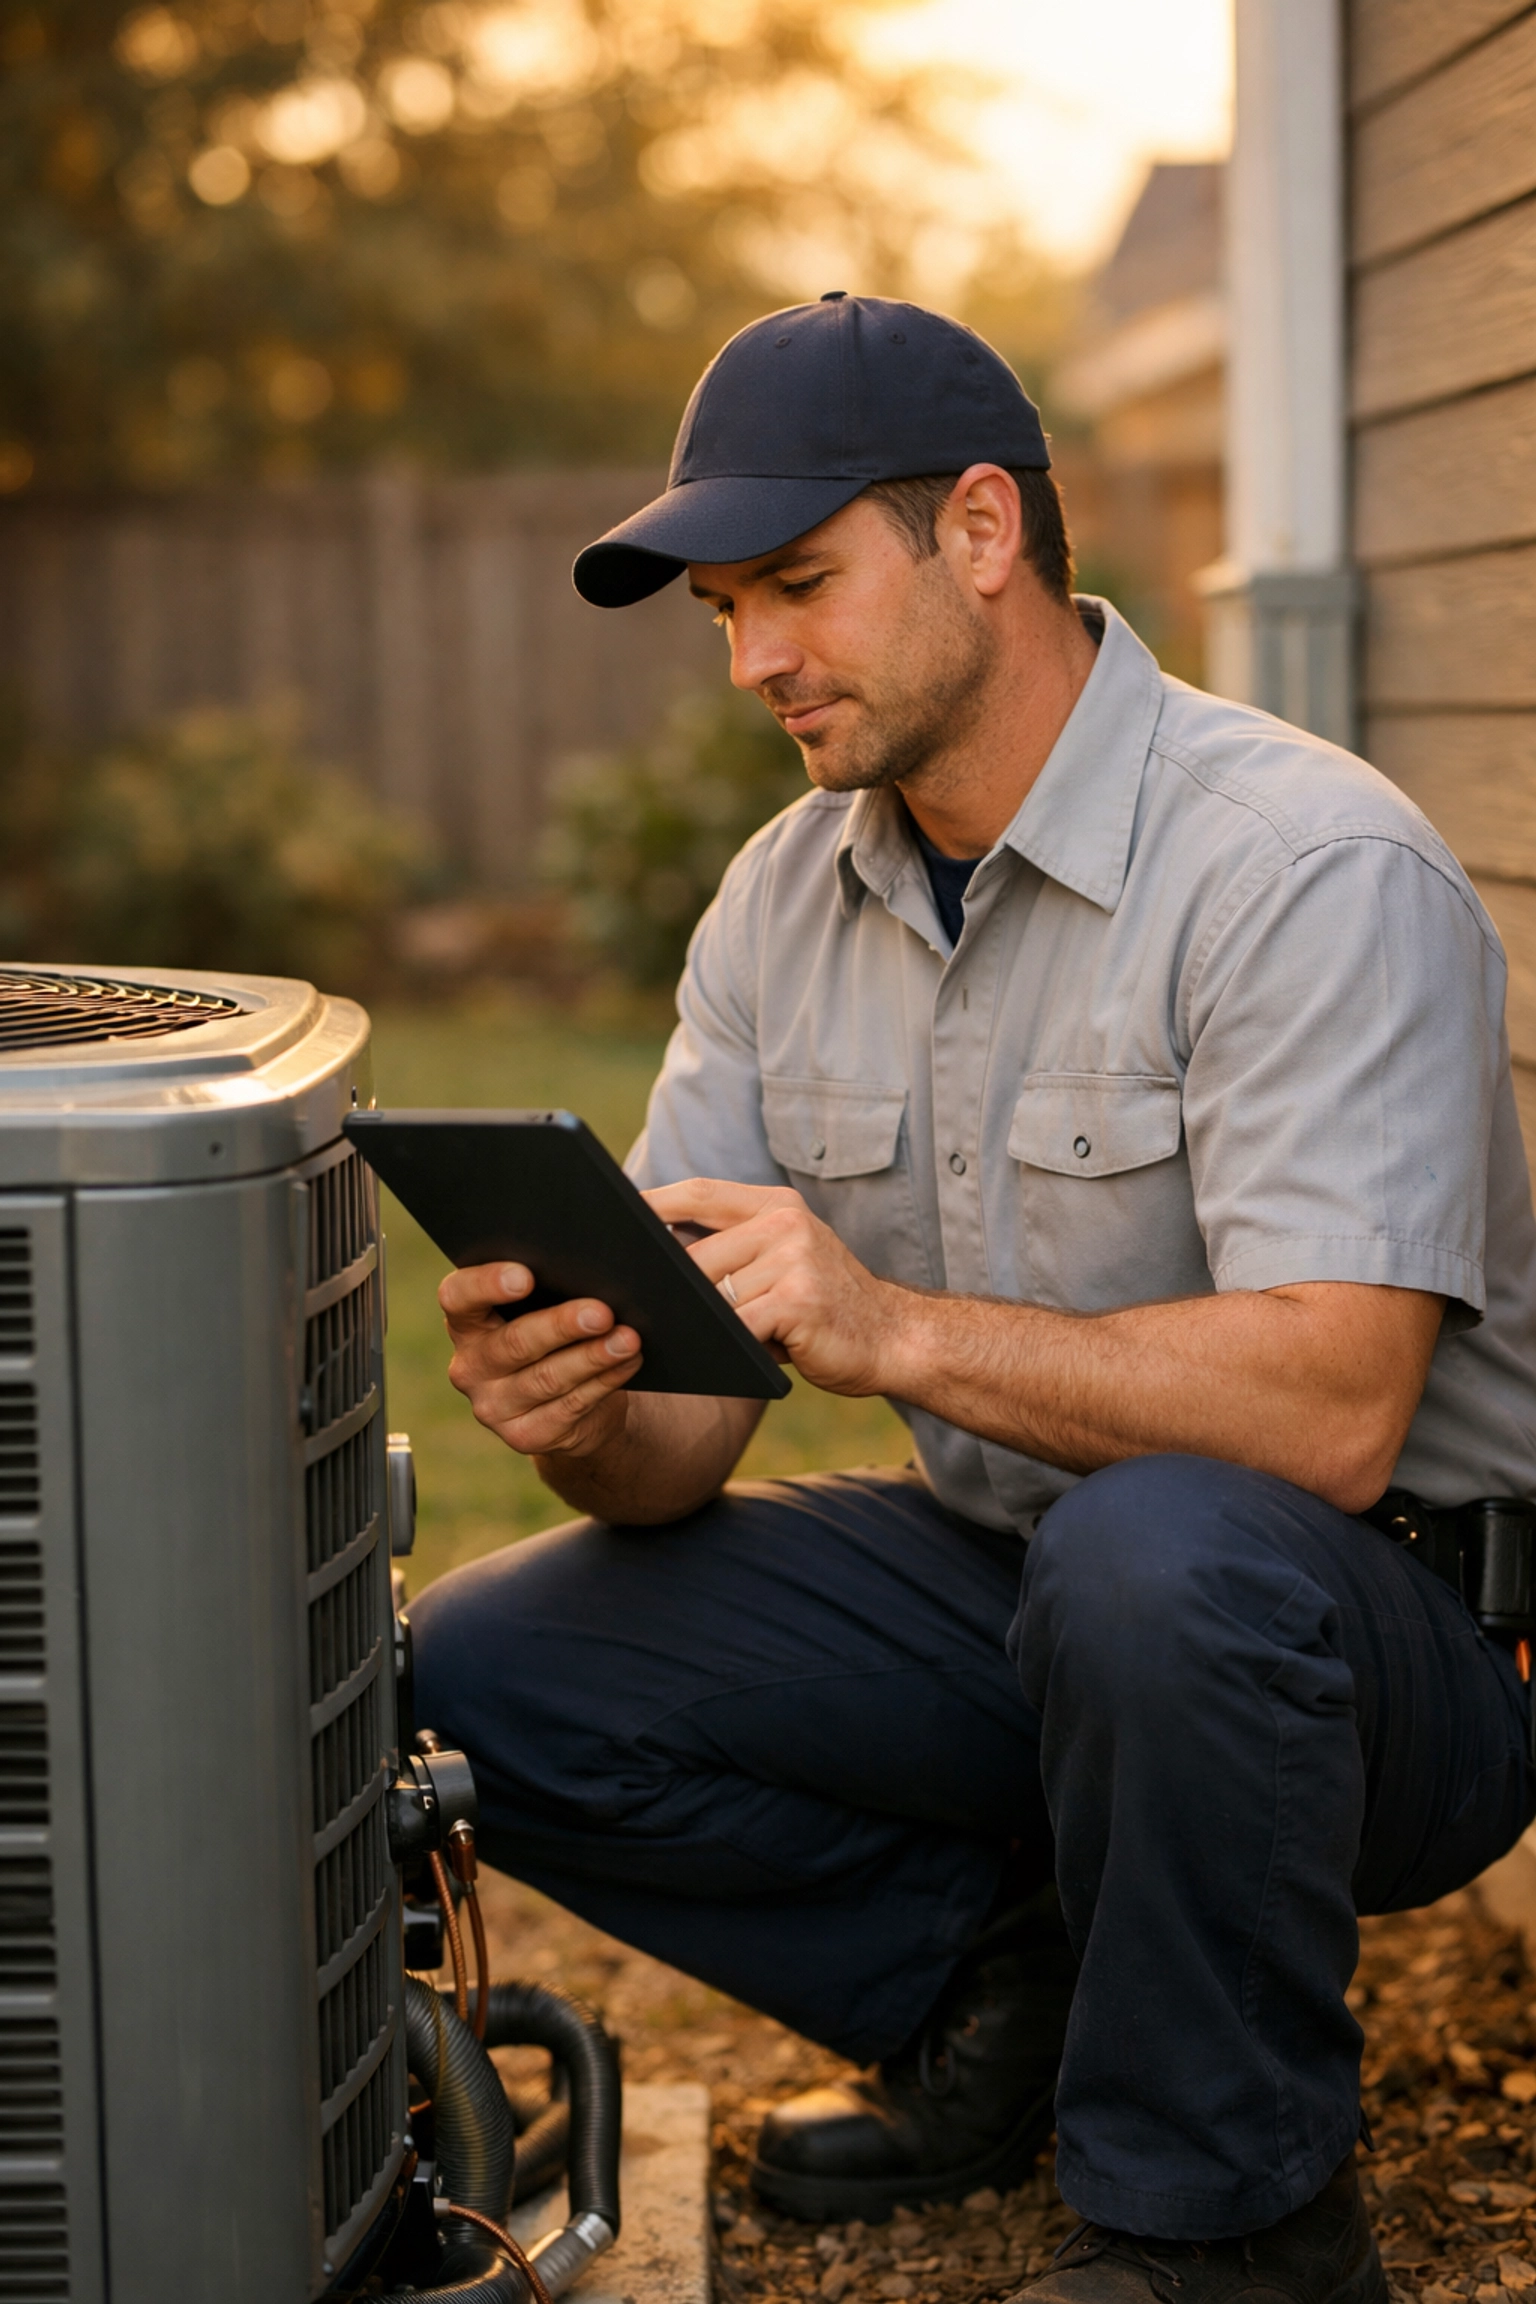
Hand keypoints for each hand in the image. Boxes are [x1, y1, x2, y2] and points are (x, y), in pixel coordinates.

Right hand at [438, 1262, 642, 1457]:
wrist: (566, 1405)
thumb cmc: (554, 1337)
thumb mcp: (543, 1309)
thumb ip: (554, 1286)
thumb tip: (606, 1272)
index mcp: (466, 1322)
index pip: (458, 1297)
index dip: (487, 1284)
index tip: (525, 1275)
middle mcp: (470, 1366)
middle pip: (514, 1342)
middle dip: (561, 1325)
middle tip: (601, 1312)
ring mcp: (493, 1406)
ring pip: (547, 1378)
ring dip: (593, 1357)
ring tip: (627, 1339)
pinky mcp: (524, 1435)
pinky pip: (570, 1406)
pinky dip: (604, 1381)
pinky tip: (628, 1362)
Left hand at [644, 1178, 902, 1395]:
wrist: (897, 1339)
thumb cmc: (827, 1309)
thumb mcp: (786, 1263)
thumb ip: (736, 1254)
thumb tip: (657, 1263)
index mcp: (777, 1206)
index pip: (699, 1193)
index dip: (652, 1203)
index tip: (613, 1216)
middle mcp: (785, 1224)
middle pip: (696, 1254)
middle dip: (670, 1288)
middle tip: (640, 1308)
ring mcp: (793, 1259)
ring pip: (714, 1295)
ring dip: (704, 1324)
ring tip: (695, 1341)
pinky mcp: (797, 1300)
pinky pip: (737, 1325)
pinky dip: (727, 1345)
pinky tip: (730, 1357)